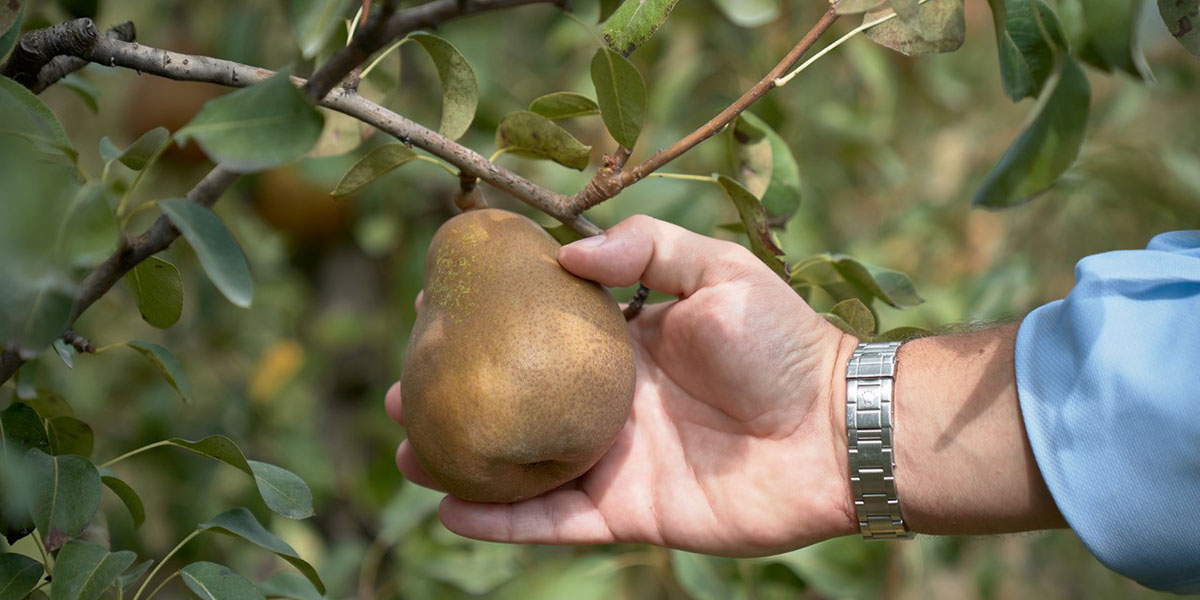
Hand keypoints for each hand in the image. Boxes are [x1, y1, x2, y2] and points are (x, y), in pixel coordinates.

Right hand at [386, 215, 858, 556]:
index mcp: (626, 342)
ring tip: (411, 448)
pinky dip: (505, 519)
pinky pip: (556, 519)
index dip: (489, 318)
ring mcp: (617, 459)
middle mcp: (611, 401)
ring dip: (466, 460)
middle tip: (405, 384)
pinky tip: (452, 509)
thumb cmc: (783, 342)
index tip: (436, 304)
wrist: (836, 430)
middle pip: (518, 400)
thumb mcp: (718, 270)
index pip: (540, 330)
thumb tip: (565, 254)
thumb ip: (646, 249)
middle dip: (460, 394)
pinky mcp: (631, 511)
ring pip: (524, 465)